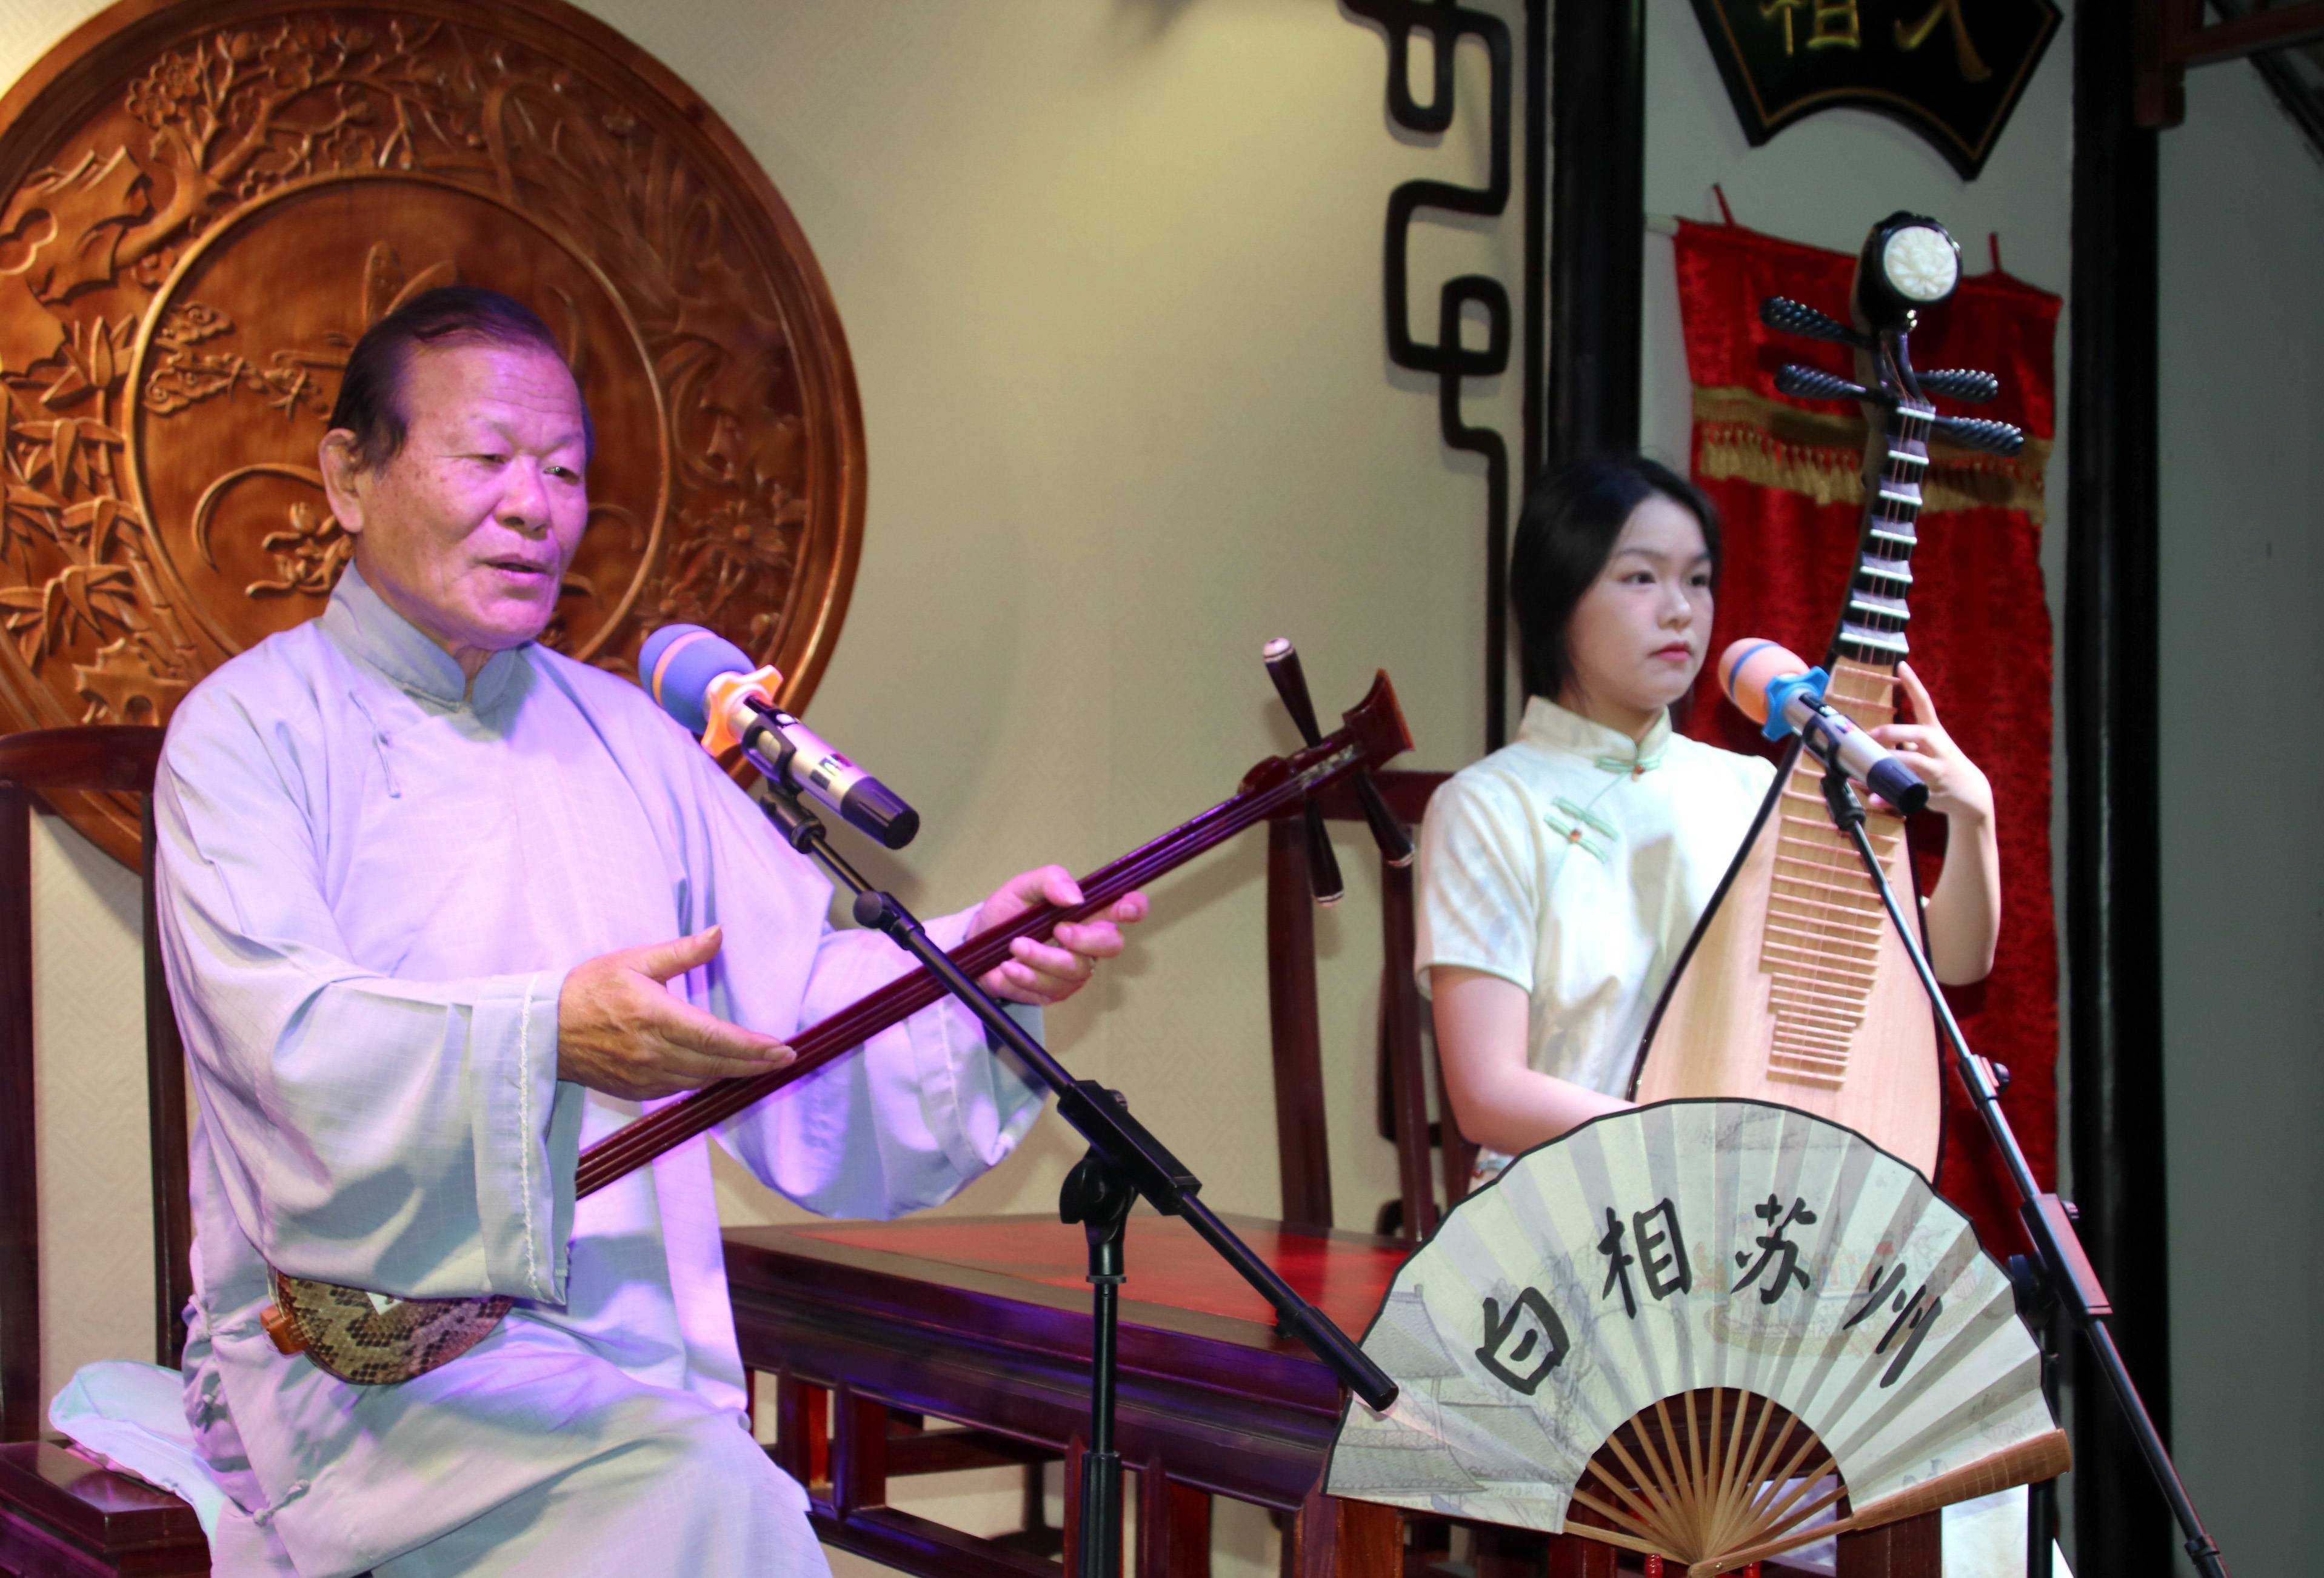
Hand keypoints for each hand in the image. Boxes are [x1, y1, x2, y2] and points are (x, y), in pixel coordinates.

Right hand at [556, 927, 793, 1099]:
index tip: (781, 1048)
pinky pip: (680, 1089)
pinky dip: (704, 1080)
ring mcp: (644, 1077)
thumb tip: (718, 934)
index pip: (715, 1038)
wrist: (545, 1029)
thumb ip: (681, 952)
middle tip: (785, 1059)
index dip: (752, 1047)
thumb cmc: (589, 989)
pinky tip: (719, 1070)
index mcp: (654, 1017)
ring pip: (701, 1081)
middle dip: (755, 1064)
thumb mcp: (634, 960)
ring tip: (761, 1064)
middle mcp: (652, 1052)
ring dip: (733, 1074)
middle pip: (716, 1065)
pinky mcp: (636, 1091)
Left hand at [972, 865, 1148, 1005]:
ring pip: (1075, 970)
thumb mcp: (1024, 886)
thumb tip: (1075, 896)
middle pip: (1112, 945)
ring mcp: (1075, 970)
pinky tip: (1007, 967)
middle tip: (1057, 930)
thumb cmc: (1008, 912)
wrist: (978, 942)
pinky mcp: (1055, 992)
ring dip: (1042, 958)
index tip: (1125, 907)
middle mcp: (1089, 942)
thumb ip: (1051, 881)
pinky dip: (1025, 976)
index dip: (1134, 907)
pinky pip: (1049, 989)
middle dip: (1085, 939)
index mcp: (1090, 911)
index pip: (1127, 908)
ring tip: (1014, 946)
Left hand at [1870, 662, 1993, 824]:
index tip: (1901, 665)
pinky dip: (1889, 796)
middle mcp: (1938, 747)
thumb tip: (1872, 738)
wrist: (1972, 794)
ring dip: (1891, 762)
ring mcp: (1938, 769)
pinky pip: (1908, 792)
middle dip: (1894, 732)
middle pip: (1919, 734)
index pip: (1925, 703)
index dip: (1913, 683)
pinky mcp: (1934, 790)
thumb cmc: (1944, 765)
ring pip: (1915, 763)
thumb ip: (1905, 743)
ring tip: (1870, 765)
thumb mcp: (1930, 748)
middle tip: (1872, 734)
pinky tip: (1873, 798)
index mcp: (1934, 733)